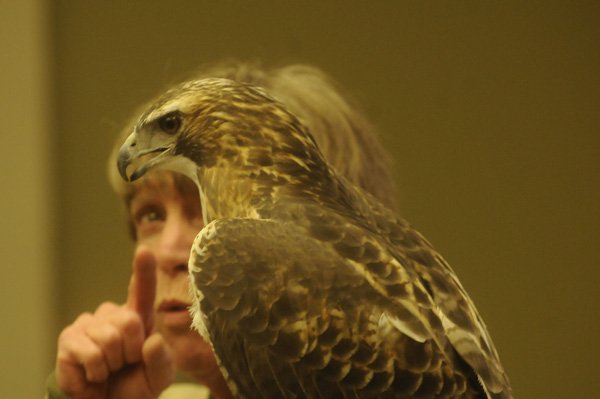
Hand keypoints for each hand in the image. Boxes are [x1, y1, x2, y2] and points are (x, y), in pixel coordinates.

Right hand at [55, 247, 173, 398]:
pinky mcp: (69, 338)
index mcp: (138, 318)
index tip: (144, 251)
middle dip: (131, 351)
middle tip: (124, 363)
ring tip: (108, 369)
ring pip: (111, 338)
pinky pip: (92, 353)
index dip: (143, 270)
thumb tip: (152, 340)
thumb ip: (161, 360)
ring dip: (113, 363)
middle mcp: (113, 314)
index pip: (142, 290)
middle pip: (130, 321)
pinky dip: (97, 371)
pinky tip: (93, 374)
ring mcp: (89, 324)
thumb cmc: (133, 385)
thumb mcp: (158, 377)